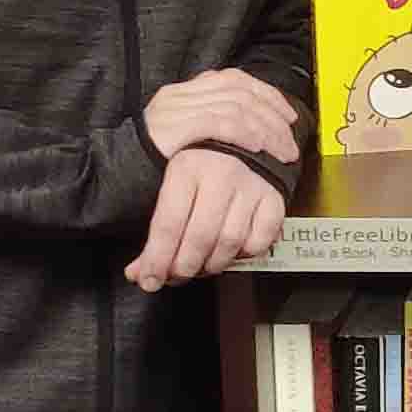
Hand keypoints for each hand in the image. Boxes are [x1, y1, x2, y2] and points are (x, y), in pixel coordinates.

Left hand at [128, 146, 283, 287]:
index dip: (157, 260)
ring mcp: (251, 187)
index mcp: (187, 166)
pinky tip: (230, 251)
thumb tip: (137, 271)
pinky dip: (244, 255)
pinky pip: (259, 242)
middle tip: (173, 276)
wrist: (247, 132)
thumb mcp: (169, 174)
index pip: (169, 225)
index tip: (148, 280)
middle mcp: (221, 174)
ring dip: (212, 266)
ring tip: (199, 266)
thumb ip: (151, 223)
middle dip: (183, 268)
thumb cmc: (200, 158)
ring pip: (230, 244)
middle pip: (200, 239)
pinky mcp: (274, 199)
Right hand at [142, 66, 300, 167]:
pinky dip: (246, 133)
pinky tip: (260, 147)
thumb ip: (208, 135)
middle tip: (292, 138)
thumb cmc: (146, 171)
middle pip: (240, 90)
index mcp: (183, 94)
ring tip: (283, 150)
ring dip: (267, 128)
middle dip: (273, 113)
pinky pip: (220, 122)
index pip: (234, 79)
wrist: (105, 181)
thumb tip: (247, 139)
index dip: (266, 94)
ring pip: (236, 105)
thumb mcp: (183, 145)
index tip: (287, 116)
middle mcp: (180, 95)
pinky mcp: (174, 128)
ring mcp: (176, 109)